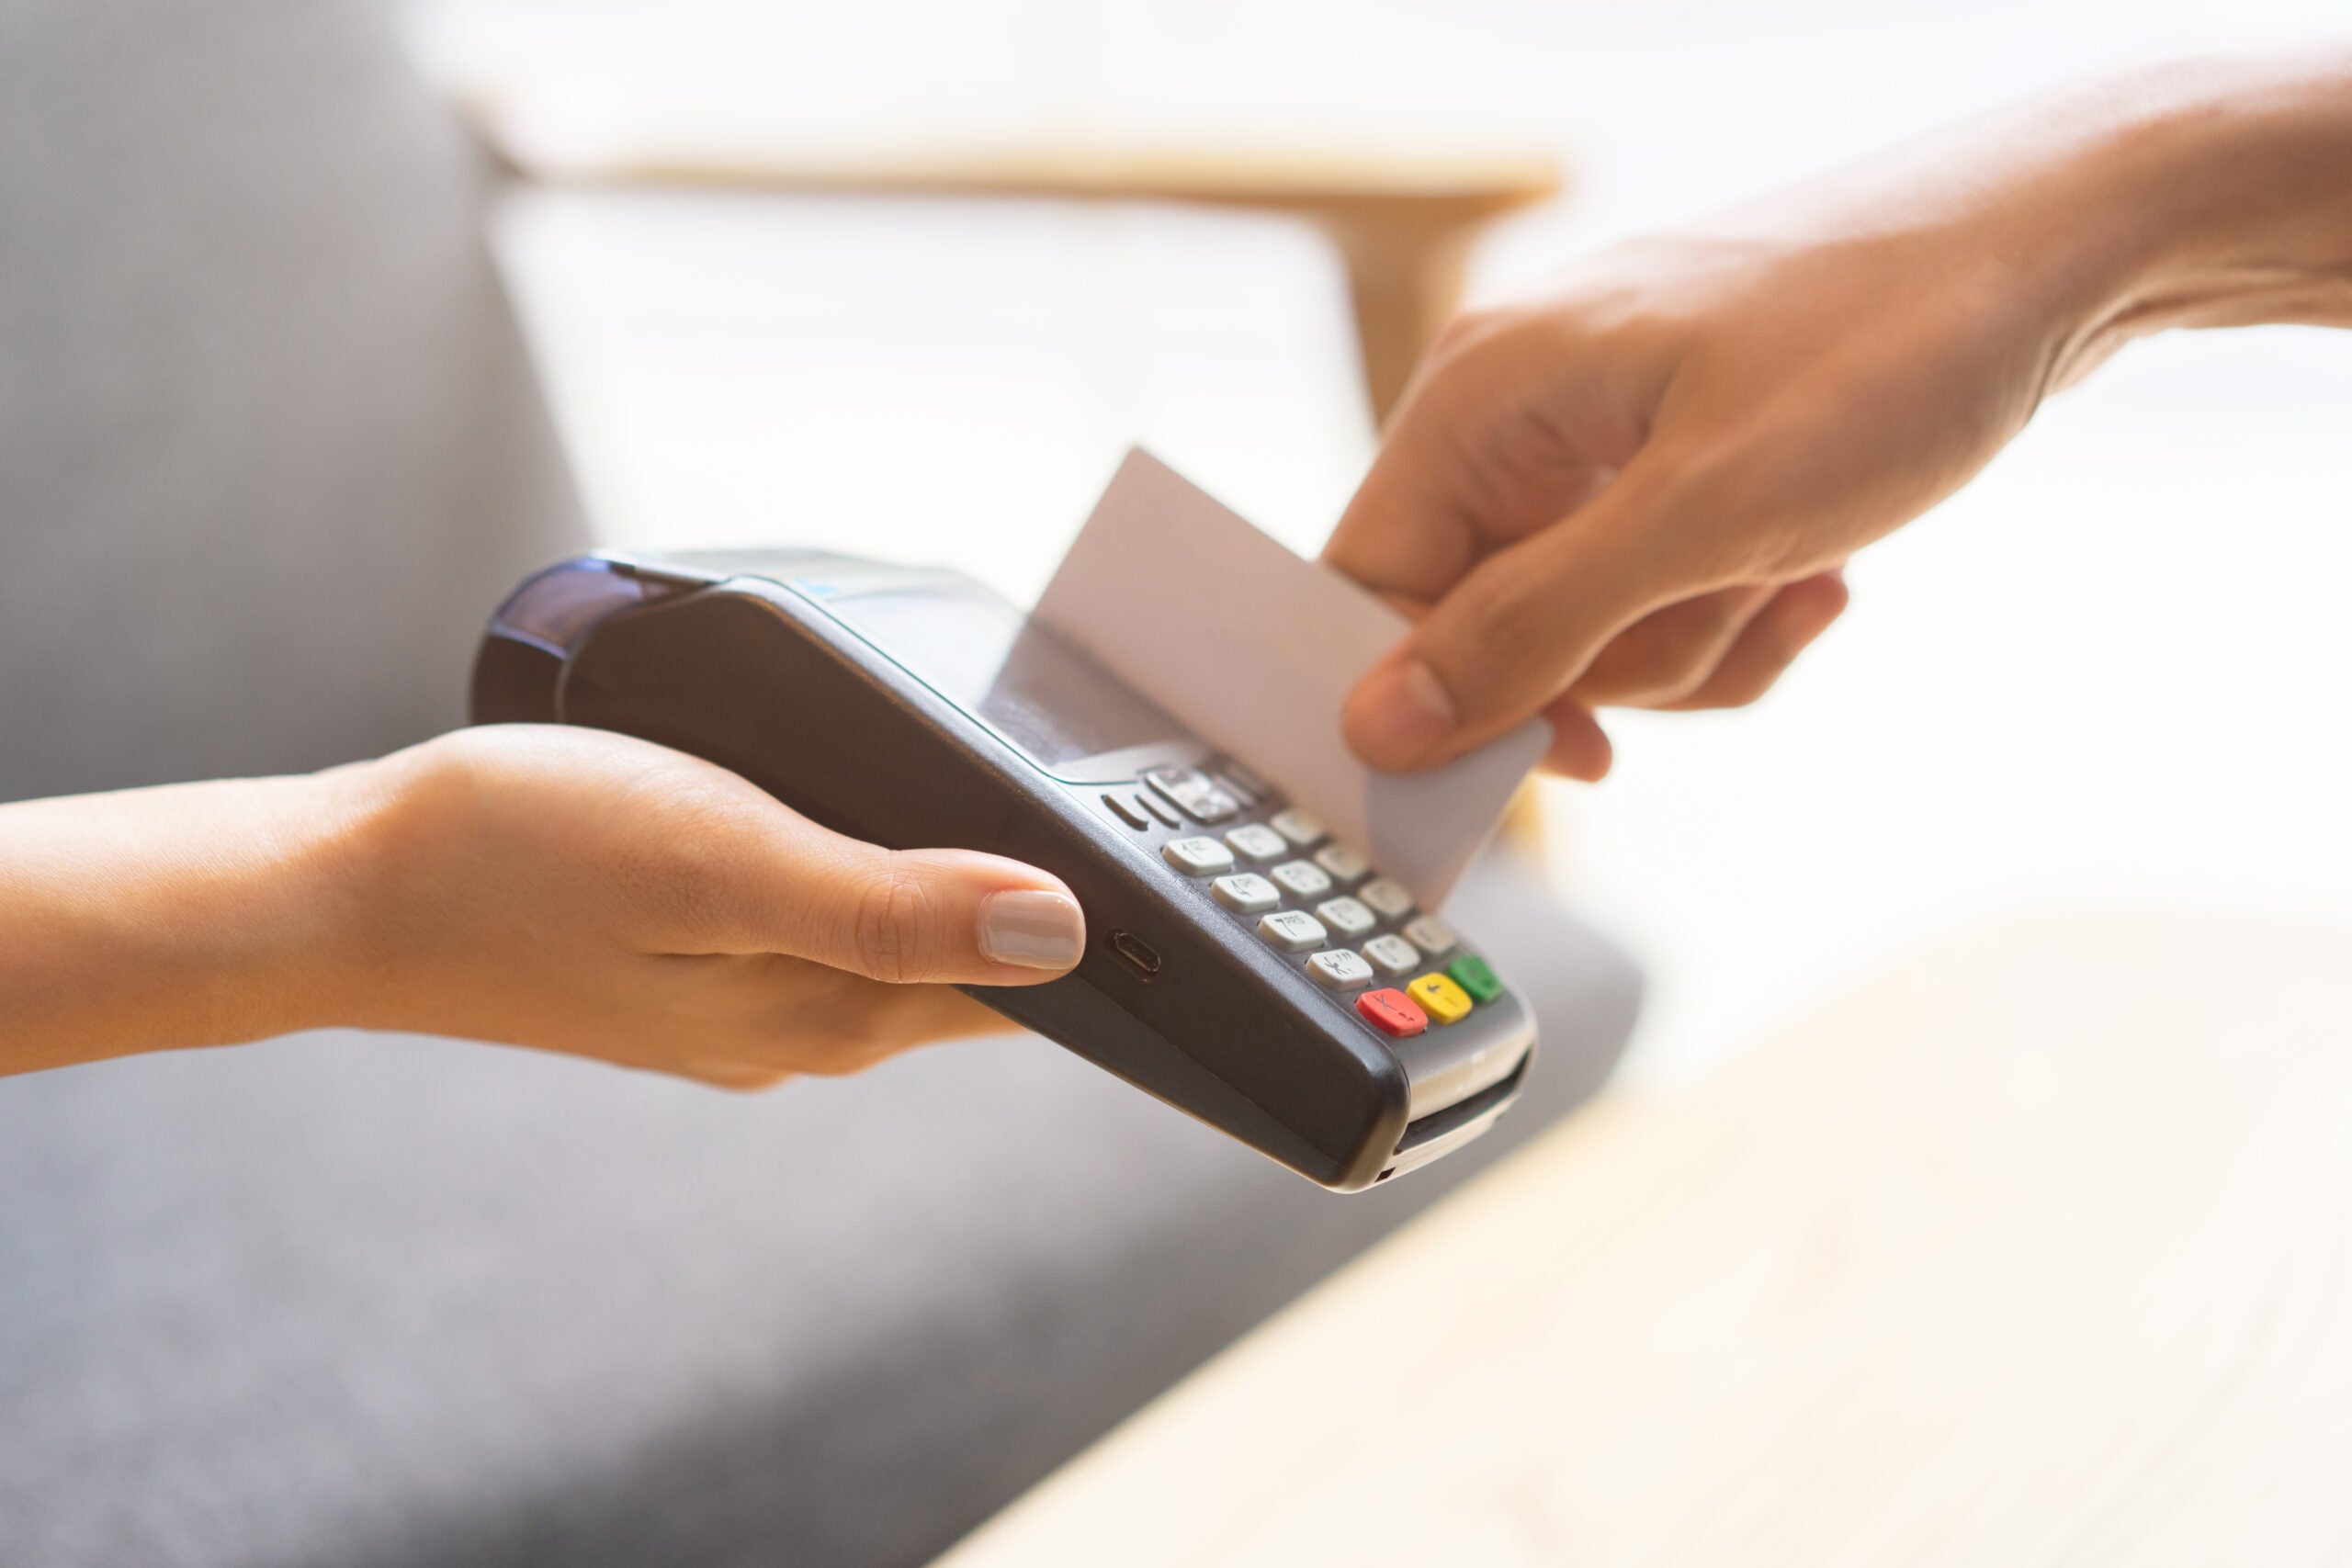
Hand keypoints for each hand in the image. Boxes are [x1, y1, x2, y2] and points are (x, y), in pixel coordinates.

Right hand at [334, 725, 1084, 1085]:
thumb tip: (1064, 937)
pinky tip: (870, 827)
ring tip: (1023, 810)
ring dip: (962, 894)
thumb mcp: (726, 858)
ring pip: (900, 955)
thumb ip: (892, 909)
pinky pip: (827, 933)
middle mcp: (804, 1028)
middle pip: (975, 980)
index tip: (1187, 883)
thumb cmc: (523, 855)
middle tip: (1130, 818)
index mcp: (833, 1012)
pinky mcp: (693, 970)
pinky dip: (874, 884)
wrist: (346, 889)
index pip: (1027, 998)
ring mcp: (745, 1009)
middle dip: (1051, 913)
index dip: (1117, 948)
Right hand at [1326, 54, 2351, 778]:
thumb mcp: (1702, 517)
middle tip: (1725, 603)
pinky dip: (1737, 613)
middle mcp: (1522, 416)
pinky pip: (1660, 603)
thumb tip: (1383, 724)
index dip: (1440, 692)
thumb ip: (1527, 628)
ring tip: (1793, 565)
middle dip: (1618, 662)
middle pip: (1488, 627)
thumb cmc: (1885, 349)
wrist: (2060, 253)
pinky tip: (1819, 564)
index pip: (1371, 583)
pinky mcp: (1675, 469)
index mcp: (1483, 398)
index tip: (1551, 753)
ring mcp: (1600, 442)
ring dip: (1697, 642)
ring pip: (1587, 635)